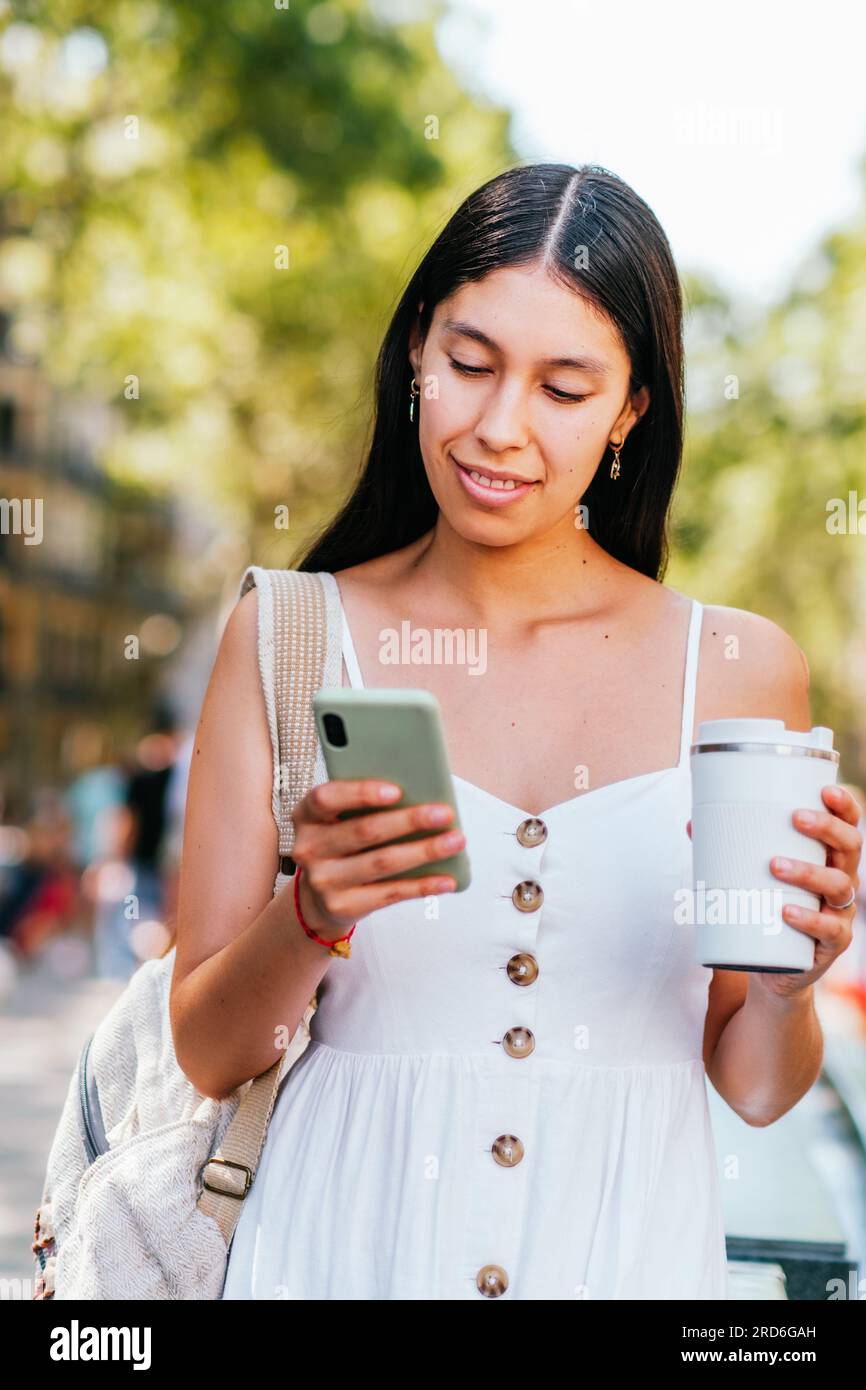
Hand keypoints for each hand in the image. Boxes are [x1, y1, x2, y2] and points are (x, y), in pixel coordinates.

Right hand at [290, 779, 464, 937]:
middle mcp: (309, 848)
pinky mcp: (342, 906)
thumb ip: (366, 805)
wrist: (318, 897)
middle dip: (409, 821)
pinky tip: (448, 879)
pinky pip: (390, 894)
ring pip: (382, 862)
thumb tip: (421, 796)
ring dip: (425, 851)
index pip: (325, 798)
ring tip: (456, 841)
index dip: (360, 793)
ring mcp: (323, 881)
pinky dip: (423, 886)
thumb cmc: (342, 843)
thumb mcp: (340, 819)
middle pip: (364, 831)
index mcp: (307, 816)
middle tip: (444, 813)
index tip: (397, 790)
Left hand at [687, 785, 862, 999]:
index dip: (844, 806)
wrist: (775, 968)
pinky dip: (808, 920)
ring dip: (809, 872)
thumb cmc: (767, 909)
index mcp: (829, 858)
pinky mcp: (832, 944)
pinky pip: (828, 930)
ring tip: (775, 865)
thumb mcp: (754, 878)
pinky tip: (787, 913)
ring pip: (838, 886)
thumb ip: (728, 851)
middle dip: (827, 828)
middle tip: (796, 818)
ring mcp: (840, 913)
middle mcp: (842, 881)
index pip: (847, 826)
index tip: (825, 789)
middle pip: (850, 847)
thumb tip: (692, 825)